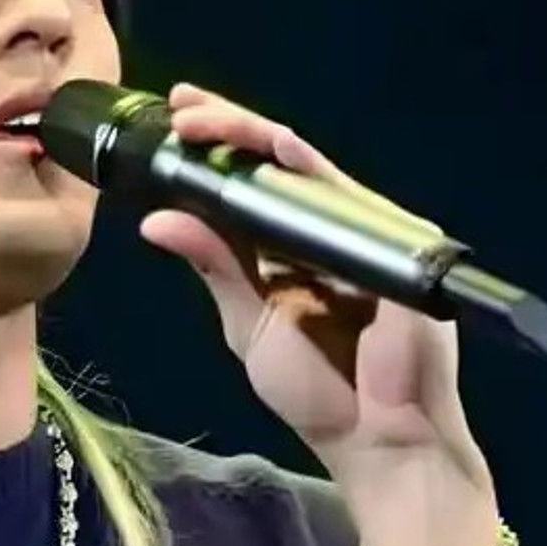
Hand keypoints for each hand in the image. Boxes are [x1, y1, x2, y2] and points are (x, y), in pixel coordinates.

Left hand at [138, 82, 493, 505]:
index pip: (246, 184)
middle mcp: (320, 229)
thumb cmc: (319, 391)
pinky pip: (343, 192)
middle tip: (181, 108)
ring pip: (302, 163)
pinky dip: (308, 165)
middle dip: (225, 127)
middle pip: (272, 161)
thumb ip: (213, 267)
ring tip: (202, 120)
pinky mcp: (389, 237)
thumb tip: (156, 220)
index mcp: (284, 248)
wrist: (376, 437)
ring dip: (253, 135)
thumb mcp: (249, 322)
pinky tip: (275, 147)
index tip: (170, 125)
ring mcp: (357, 228)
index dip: (213, 151)